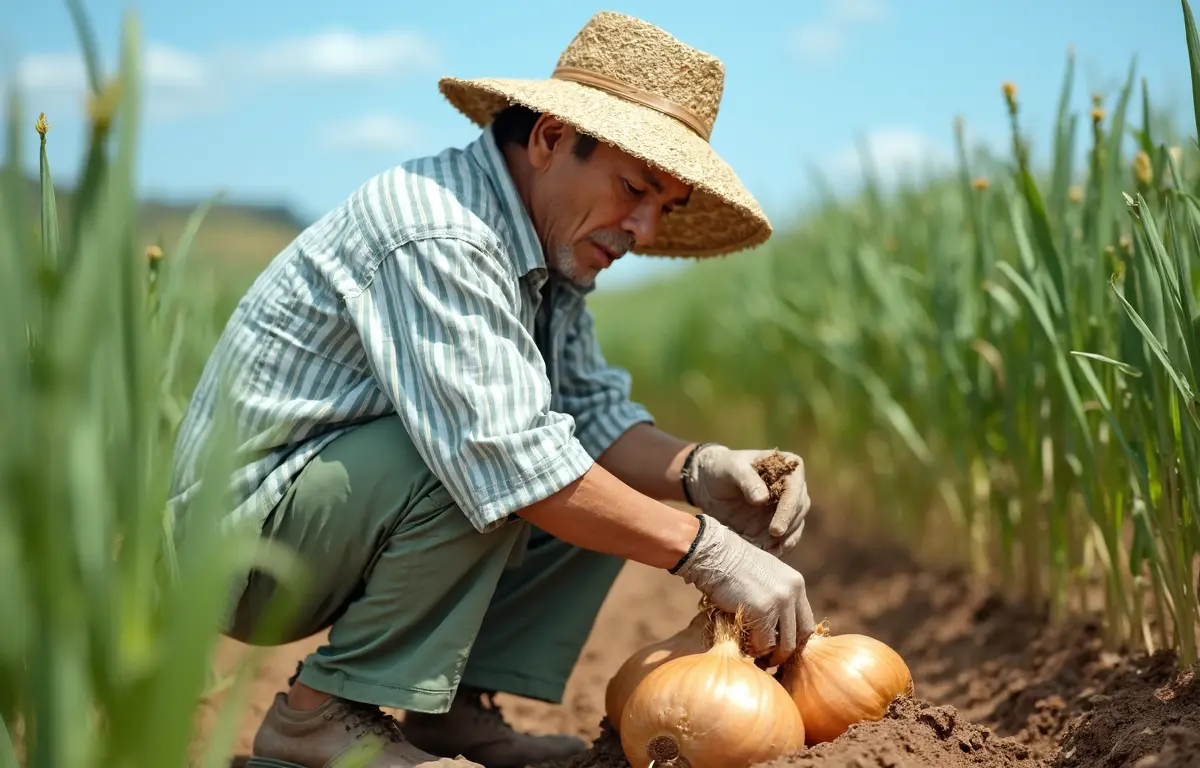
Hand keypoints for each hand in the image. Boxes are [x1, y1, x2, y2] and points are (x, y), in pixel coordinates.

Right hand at [673, 514, 814, 666]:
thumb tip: (777, 627)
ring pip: (785, 644)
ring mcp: (780, 602)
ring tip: (757, 658)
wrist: (714, 554)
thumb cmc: (732, 567)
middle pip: (801, 635)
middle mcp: (793, 592)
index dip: (794, 639)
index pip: (806, 621)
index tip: (781, 648)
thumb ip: (776, 597)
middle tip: (771, 661)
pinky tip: (744, 645)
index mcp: (796, 584)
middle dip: (786, 653)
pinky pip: (764, 643)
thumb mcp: (765, 577)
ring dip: (771, 656)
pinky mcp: (762, 611)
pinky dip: (754, 650)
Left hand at [685, 444, 809, 555]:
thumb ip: (747, 479)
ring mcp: (786, 508)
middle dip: (787, 529)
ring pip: (795, 526)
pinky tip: (767, 555)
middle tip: (771, 543)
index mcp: (788, 468)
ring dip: (784, 541)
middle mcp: (793, 488)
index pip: (794, 490)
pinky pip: (784, 538)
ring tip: (768, 552)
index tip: (776, 529)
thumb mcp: (732, 468)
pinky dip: (777, 547)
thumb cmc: (723, 467)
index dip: (788, 510)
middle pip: (799, 510)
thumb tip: (763, 499)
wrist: (709, 482)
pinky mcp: (777, 524)